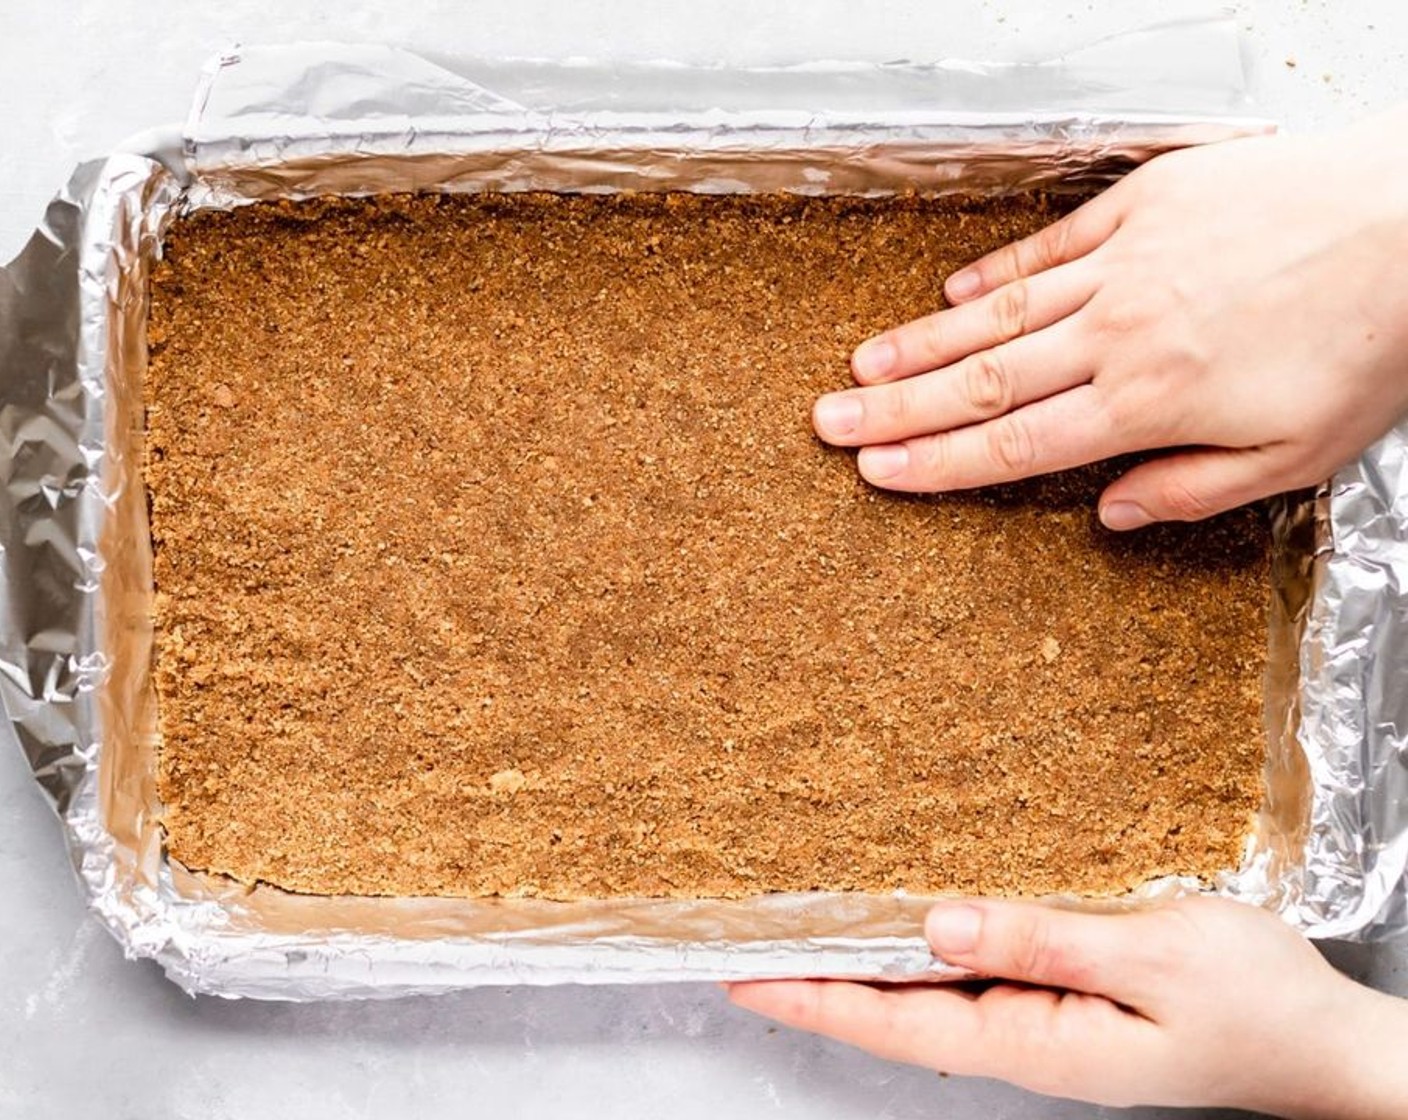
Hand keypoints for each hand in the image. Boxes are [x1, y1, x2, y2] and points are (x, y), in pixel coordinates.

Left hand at [728, 897, 1407, 1117]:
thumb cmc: (1255, 1004)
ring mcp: (1045, 1027)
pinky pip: (976, 980)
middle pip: (898, 1015)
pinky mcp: (1066, 1005)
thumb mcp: (1150, 959)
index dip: (813, 996)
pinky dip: (926, 953)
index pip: (894, 1024)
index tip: (744, 972)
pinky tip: (910, 924)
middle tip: (750, 942)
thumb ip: (1039, 940)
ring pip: (931, 998)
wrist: (1322, 1041)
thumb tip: (937, 923)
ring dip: (866, 967)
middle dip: (820, 982)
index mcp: (1036, 1041)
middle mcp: (1027, 1041)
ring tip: (805, 929)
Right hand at [812, 107, 1407, 527]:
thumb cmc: (1373, 342)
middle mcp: (1118, 331)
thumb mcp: (1297, 454)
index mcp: (1149, 401)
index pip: (1015, 443)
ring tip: (863, 363)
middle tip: (829, 420)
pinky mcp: (1146, 204)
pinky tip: (952, 291)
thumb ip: (1194, 488)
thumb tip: (1112, 515)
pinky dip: (997, 268)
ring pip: (1000, 311)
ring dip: (924, 343)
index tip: (877, 473)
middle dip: (897, 408)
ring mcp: (1126, 261)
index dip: (936, 464)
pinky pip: (1052, 242)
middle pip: (983, 380)